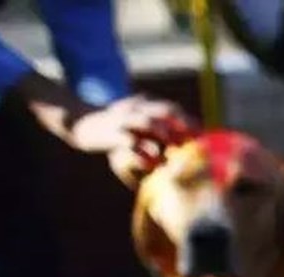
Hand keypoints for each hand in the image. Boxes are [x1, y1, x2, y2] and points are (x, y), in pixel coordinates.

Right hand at [68, 95, 195, 187]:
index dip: (189, 120)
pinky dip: (142, 153)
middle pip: (164, 111)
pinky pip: (129, 142)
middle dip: (183, 124)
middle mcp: (136, 109)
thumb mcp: (136, 126)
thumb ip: (156, 132)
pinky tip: (153, 163)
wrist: (80, 123)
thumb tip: (180, 144)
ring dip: (165, 134)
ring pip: (147, 122)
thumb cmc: (115, 129)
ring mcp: (123, 120)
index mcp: (144, 105)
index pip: (172, 109)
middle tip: (196, 140)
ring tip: (176, 147)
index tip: (203, 134)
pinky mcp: (111, 134)